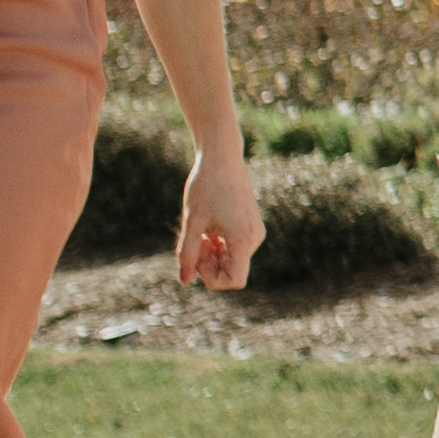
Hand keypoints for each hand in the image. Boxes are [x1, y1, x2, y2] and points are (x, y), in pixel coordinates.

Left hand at [178, 148, 264, 290]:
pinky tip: (207, 227)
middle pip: (232, 271)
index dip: (211, 279)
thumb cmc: (205, 186)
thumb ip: (187, 253)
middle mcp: (254, 238)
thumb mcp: (192, 222)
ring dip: (212, 254)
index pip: (234, 280)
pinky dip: (218, 244)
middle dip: (208, 264)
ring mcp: (254, 231)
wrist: (222, 157)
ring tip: (198, 231)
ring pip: (232, 259)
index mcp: (243, 239)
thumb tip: (184, 280)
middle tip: (191, 242)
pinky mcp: (250, 224)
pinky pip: (235, 247)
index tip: (196, 258)